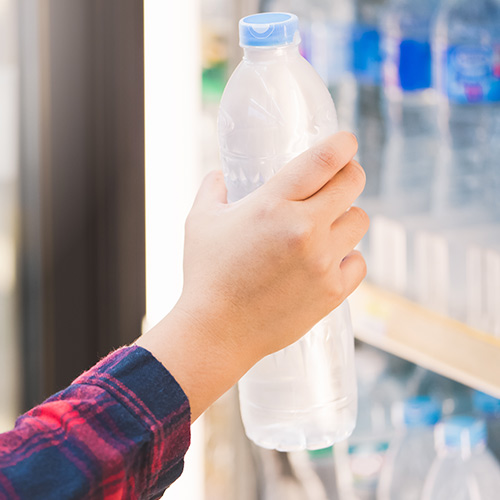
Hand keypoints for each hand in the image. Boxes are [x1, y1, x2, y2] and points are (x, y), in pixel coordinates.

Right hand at [136, 132, 368, 419]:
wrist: (217, 332)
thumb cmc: (206, 275)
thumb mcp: (200, 222)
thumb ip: (212, 189)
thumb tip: (219, 174)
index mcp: (272, 205)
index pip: (323, 160)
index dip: (343, 144)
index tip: (347, 142)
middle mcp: (304, 229)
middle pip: (352, 183)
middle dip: (350, 174)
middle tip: (340, 179)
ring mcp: (322, 262)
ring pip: (359, 221)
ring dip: (345, 218)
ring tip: (325, 227)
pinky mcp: (332, 292)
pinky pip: (358, 262)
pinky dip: (347, 257)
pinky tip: (328, 261)